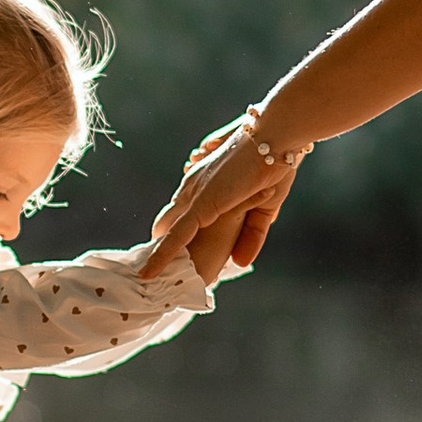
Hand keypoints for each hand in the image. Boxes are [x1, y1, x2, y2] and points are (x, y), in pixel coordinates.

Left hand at [146, 115, 299, 276]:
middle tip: (150, 274)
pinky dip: (162, 256)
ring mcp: (195, 196)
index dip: (173, 234)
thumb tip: (241, 263)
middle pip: (169, 224)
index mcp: (207, 185)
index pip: (182, 214)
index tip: (167, 253)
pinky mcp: (200, 205)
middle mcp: (194, 188)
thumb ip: (251, 235)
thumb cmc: (276, 165)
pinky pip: (176, 236)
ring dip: (158, 257)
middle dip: (160, 248)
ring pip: (168, 234)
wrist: (277, 140)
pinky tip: (148, 273)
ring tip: (144, 281)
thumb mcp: (264, 208)